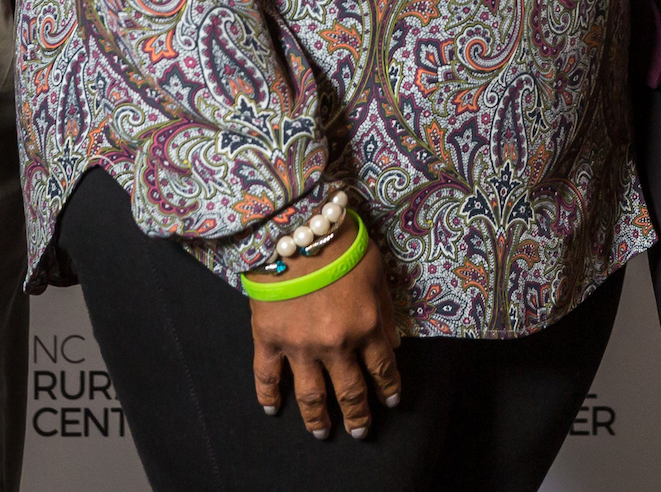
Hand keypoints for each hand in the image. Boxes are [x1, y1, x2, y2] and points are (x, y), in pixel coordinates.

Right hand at [249, 225, 405, 440]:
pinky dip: (269, 396)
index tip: (390, 402)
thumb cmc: (341, 244)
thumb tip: (393, 344)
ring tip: (321, 433)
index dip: (388, 388)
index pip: (382, 369)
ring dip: (317, 418)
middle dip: (357, 415)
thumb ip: (385, 310)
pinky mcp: (269, 339)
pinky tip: (273, 409)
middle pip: (349, 391)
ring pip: (311, 395)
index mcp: (366, 327)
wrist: (296, 229)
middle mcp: (335, 344)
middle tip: (360, 431)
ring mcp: (300, 346)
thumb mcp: (377, 271)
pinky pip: (267, 376)